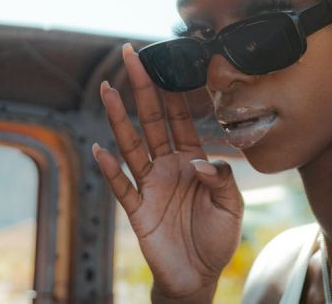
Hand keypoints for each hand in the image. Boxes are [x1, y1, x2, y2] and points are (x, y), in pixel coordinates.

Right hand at [92, 43, 242, 301]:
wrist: (199, 275)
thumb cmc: (218, 237)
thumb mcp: (231, 206)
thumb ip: (221, 180)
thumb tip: (200, 162)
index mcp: (194, 160)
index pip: (180, 118)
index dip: (173, 91)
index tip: (165, 62)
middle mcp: (169, 166)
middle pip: (152, 120)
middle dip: (142, 88)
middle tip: (130, 55)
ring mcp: (151, 185)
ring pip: (132, 145)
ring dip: (120, 118)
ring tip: (108, 89)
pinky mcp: (138, 210)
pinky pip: (122, 186)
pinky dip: (111, 169)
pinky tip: (100, 149)